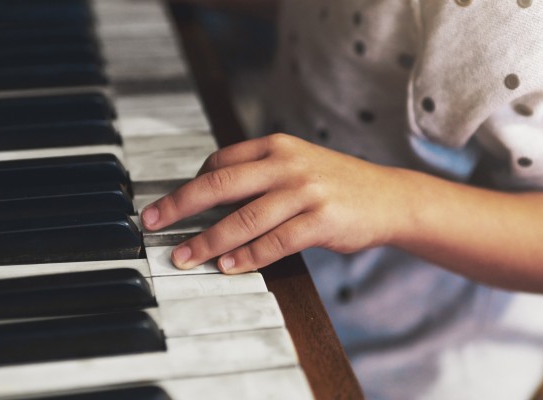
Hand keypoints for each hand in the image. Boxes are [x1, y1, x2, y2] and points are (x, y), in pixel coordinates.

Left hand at [140, 134, 409, 273]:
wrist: (390, 198)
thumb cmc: (338, 186)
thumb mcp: (298, 166)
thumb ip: (259, 174)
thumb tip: (209, 194)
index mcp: (277, 146)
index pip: (220, 161)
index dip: (189, 184)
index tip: (167, 205)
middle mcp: (287, 163)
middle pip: (220, 183)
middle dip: (180, 205)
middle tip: (152, 223)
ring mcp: (305, 191)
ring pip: (244, 217)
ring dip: (208, 240)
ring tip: (185, 257)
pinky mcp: (321, 220)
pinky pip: (275, 242)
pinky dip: (248, 257)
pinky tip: (229, 267)